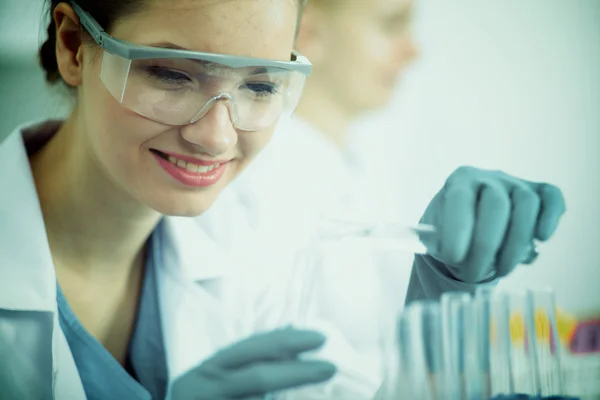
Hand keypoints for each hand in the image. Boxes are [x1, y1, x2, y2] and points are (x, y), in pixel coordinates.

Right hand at [171, 327, 336, 399]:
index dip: (284, 342)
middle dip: (296, 371)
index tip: (318, 338)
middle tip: (330, 367)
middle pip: (256, 377)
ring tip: (319, 379)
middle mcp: (203, 387)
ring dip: (289, 391)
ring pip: (256, 395)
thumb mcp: (216, 379)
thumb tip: (289, 332)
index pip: (249, 350)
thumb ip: (246, 362)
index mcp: (205, 371)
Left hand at [419, 166, 565, 282]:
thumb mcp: (433, 235)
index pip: (460, 199)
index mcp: (459, 182)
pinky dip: (550, 218)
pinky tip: (541, 239)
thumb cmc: (450, 230)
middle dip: (485, 246)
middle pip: (496, 204)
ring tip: (501, 271)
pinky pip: (551, 198)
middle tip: (472, 275)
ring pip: (526, 204)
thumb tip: (452, 254)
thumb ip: (438, 242)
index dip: (458, 229)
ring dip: (515, 244)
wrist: (469, 223)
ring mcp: (516, 183)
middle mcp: (488, 178)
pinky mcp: (539, 193)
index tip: (453, 258)